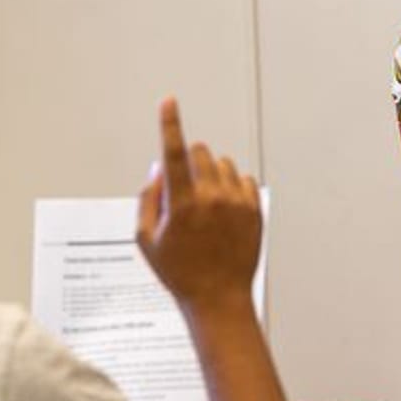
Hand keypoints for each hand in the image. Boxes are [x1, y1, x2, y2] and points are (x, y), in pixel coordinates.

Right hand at [136, 97, 261, 310]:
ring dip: (211, 174)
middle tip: (185, 189)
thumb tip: (159, 168)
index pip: (174, 154)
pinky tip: (224, 210)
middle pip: (200, 152)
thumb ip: (148, 199)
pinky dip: (232, 186)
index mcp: (183, 205)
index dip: (170, 124)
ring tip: (205, 205)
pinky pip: (243, 178)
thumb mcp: (146, 240)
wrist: (218, 298)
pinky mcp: (255, 210)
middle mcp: (212, 199)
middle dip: (189, 162)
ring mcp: (237, 203)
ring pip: (223, 163)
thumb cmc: (180, 272)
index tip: (169, 102)